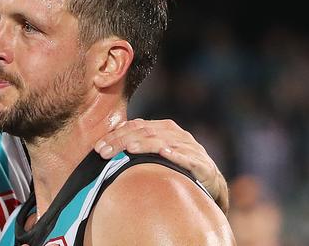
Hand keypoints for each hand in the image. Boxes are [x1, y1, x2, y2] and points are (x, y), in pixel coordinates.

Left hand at [94, 118, 228, 213]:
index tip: (97, 148)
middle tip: (104, 152)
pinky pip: (187, 158)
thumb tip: (108, 145)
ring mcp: (190, 147)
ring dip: (145, 145)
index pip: (135, 126)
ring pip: (163, 142)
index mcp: (164, 128)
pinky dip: (176, 155)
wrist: (210, 182)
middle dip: (122, 141)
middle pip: (145, 132)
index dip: (115, 135)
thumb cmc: (177, 167)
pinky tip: (164, 153)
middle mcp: (177, 134)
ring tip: (129, 149)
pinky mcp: (201, 163)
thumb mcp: (156, 153)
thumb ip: (137, 145)